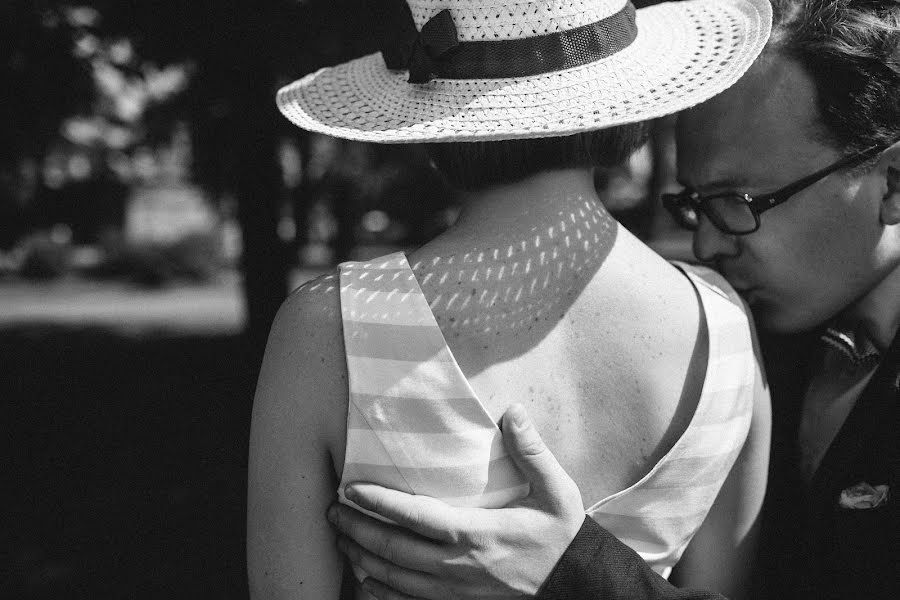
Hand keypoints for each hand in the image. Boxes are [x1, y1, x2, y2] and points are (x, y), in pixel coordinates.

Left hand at [326, 403, 584, 599]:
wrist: (581, 588)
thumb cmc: (562, 538)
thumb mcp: (557, 490)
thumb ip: (532, 451)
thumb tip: (512, 411)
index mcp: (479, 534)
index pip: (417, 517)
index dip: (380, 503)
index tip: (351, 488)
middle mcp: (460, 567)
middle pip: (394, 551)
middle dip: (357, 529)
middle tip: (332, 511)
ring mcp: (457, 593)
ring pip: (395, 580)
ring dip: (362, 558)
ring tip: (341, 538)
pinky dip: (381, 593)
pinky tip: (365, 579)